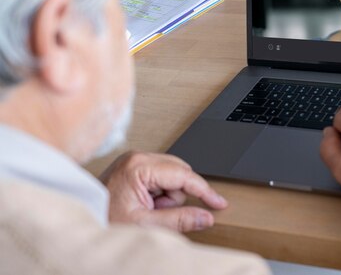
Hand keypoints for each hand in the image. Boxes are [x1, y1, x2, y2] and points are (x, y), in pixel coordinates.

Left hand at [100, 151, 227, 231]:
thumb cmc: (102, 220)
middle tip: (159, 214)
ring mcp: (134, 161)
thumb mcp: (145, 224)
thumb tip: (205, 217)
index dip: (205, 191)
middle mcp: (137, 157)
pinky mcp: (133, 167)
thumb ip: (179, 220)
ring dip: (167, 198)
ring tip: (147, 211)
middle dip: (176, 197)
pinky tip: (144, 205)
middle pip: (180, 173)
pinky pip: (160, 178)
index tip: (219, 203)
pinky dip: (159, 194)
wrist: (80, 223)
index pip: (184, 175)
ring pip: (172, 176)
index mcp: (139, 166)